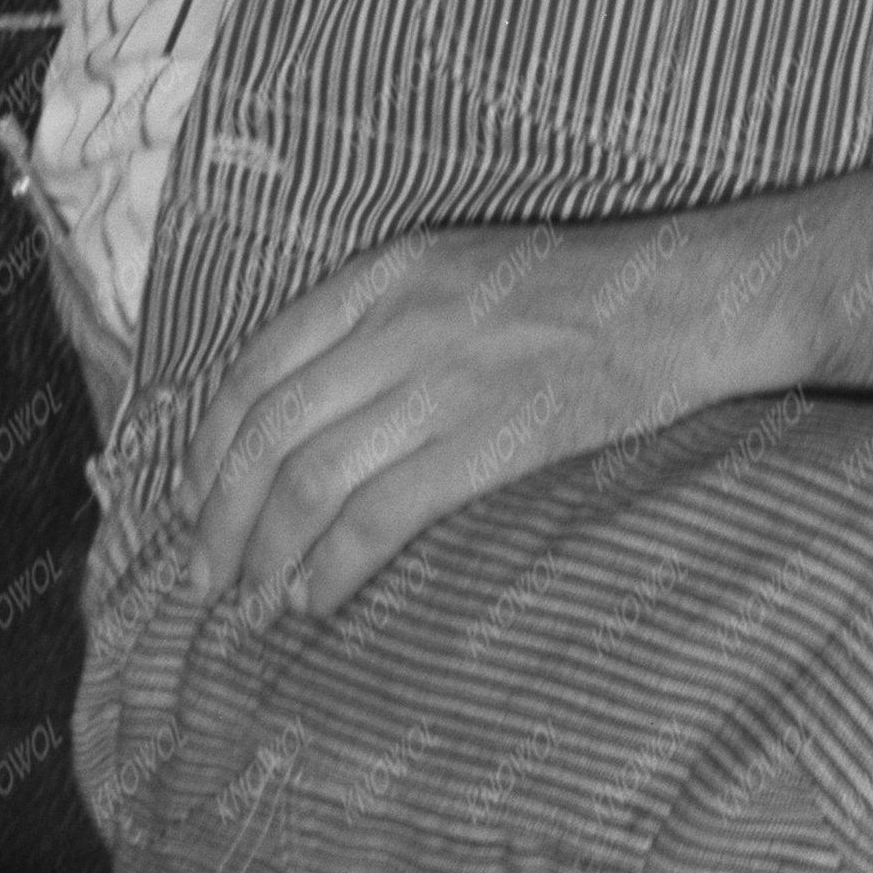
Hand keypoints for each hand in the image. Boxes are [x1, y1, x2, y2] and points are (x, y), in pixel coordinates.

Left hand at [181, 215, 779, 625]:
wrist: (682, 298)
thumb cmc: (572, 289)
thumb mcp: (456, 270)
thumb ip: (376, 323)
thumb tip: (293, 419)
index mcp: (388, 271)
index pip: (258, 365)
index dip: (207, 446)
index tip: (190, 501)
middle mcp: (403, 322)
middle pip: (272, 432)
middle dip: (221, 517)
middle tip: (206, 578)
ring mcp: (447, 381)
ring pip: (313, 481)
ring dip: (267, 554)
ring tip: (255, 602)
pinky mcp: (492, 440)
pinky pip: (383, 516)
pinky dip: (335, 567)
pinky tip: (320, 598)